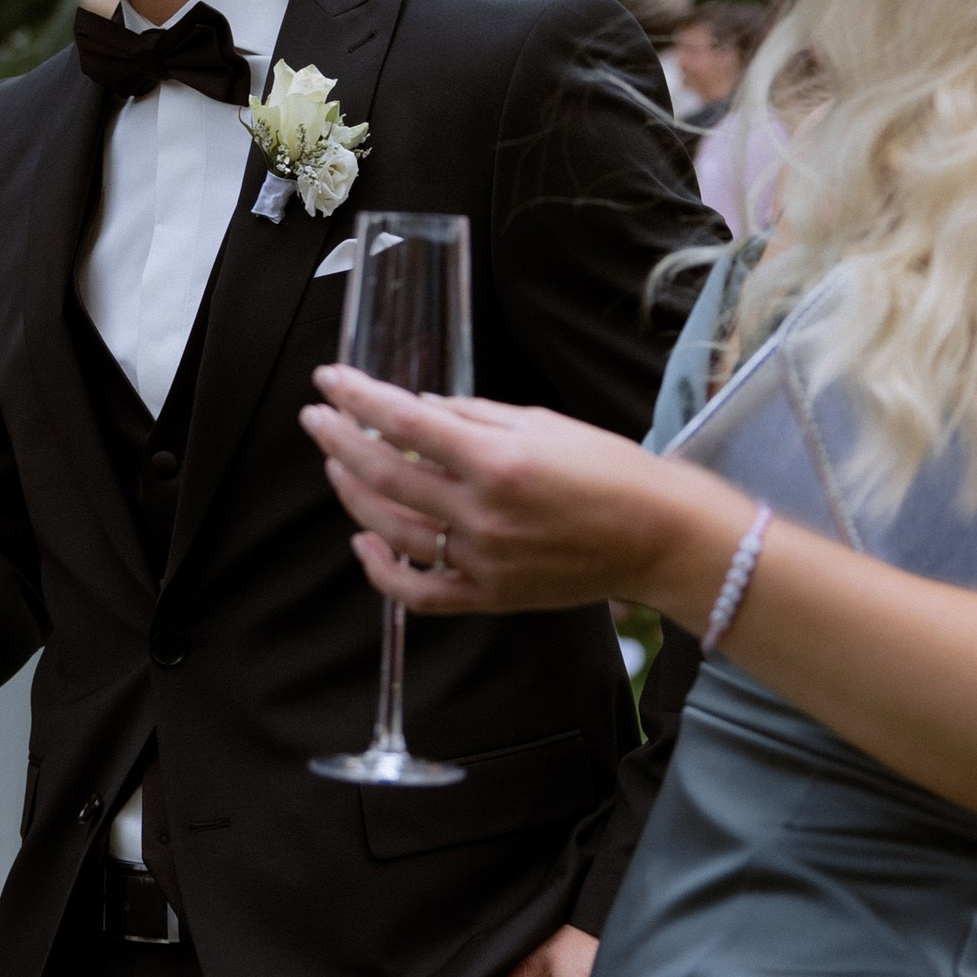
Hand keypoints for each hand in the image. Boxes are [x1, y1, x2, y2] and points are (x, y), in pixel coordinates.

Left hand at [298, 365, 739, 618]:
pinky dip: (381, 569)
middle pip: (383, 474)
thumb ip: (472, 416)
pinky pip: (417, 592)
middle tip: (315, 418)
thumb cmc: (610, 471)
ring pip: (389, 528)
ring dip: (351, 493)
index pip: (403, 423)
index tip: (328, 380)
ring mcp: (482, 560)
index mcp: (498, 461)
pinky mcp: (489, 596)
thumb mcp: (542, 423)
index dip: (357, 398)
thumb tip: (414, 411)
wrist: (662, 538)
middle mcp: (483, 513)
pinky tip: (363, 539)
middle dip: (337, 441)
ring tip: (336, 465)